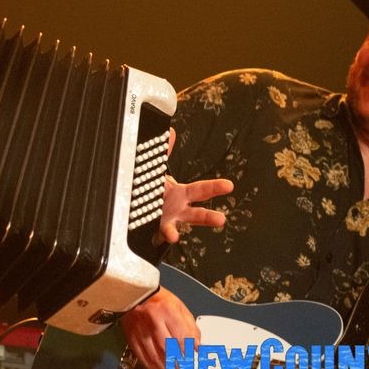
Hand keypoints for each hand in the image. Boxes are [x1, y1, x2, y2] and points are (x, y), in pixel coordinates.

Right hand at [120, 286, 198, 368]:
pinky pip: (145, 360)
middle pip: (168, 350)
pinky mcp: (133, 340)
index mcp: (166, 311)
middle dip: (181, 368)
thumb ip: (190, 327)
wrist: (134, 295)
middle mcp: (152, 322)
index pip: (181, 337)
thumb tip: (197, 347)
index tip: (197, 364)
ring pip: (156, 358)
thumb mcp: (179, 307)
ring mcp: (141, 332)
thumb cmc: (158, 300)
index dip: (190, 353)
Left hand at [158, 128, 233, 244]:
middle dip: (210, 216)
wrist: (139, 206)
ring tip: (199, 232)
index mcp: (181, 193)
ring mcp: (171, 220)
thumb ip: (165, 152)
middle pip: (198, 213)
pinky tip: (173, 236)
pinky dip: (170, 233)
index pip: (201, 190)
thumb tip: (171, 132)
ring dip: (190, 230)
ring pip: (182, 226)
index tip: (229, 186)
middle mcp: (179, 208)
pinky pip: (166, 231)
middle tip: (221, 219)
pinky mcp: (159, 226)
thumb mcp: (157, 170)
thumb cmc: (153, 189)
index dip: (215, 187)